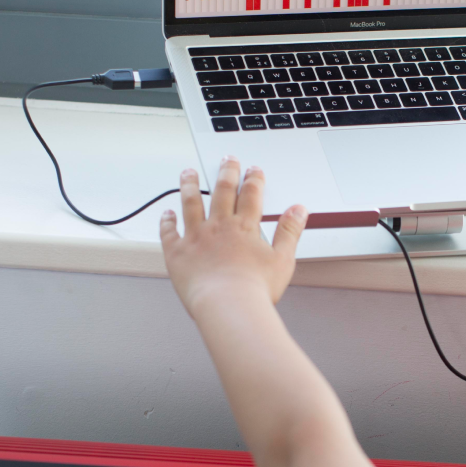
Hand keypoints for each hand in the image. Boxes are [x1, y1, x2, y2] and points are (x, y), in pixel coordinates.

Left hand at [160, 159, 306, 314]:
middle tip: (227, 159)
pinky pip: (169, 232)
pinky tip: (167, 213)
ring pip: (191, 203)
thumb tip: (298, 210)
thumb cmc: (255, 290)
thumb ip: (289, 231)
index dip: (253, 179)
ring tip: (188, 173)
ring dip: (190, 185)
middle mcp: (219, 226)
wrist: (228, 307)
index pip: (251, 195)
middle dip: (226, 172)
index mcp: (244, 227)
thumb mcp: (283, 259)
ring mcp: (196, 237)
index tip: (253, 170)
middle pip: (222, 191)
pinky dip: (167, 221)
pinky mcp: (177, 253)